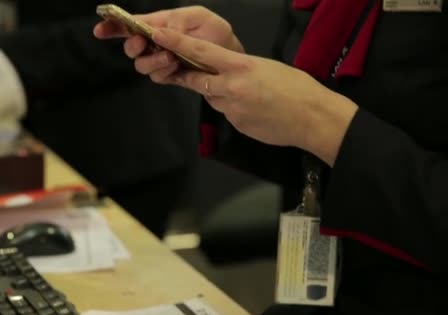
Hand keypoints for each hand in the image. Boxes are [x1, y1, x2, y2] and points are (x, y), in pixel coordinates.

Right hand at [93, 6, 242, 80]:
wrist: (231, 59)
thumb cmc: (217, 34)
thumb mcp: (200, 18)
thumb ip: (177, 23)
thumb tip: (156, 31)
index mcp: (161, 24)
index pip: (131, 24)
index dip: (113, 26)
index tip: (100, 31)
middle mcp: (156, 43)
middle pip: (130, 48)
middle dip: (133, 47)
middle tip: (144, 44)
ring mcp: (161, 61)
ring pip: (141, 65)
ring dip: (153, 61)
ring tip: (171, 58)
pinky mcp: (169, 77)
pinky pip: (156, 78)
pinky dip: (164, 73)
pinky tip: (176, 68)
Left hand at [149, 29, 358, 165]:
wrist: (313, 119)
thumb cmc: (298, 88)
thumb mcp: (267, 67)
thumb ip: (242, 68)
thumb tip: (228, 71)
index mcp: (240, 66)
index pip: (200, 52)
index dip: (176, 42)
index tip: (158, 34)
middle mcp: (231, 87)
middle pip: (196, 80)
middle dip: (190, 76)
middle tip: (186, 71)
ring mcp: (231, 109)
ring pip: (213, 98)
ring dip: (219, 93)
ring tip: (247, 93)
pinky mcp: (236, 124)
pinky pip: (227, 113)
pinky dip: (234, 108)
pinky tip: (254, 109)